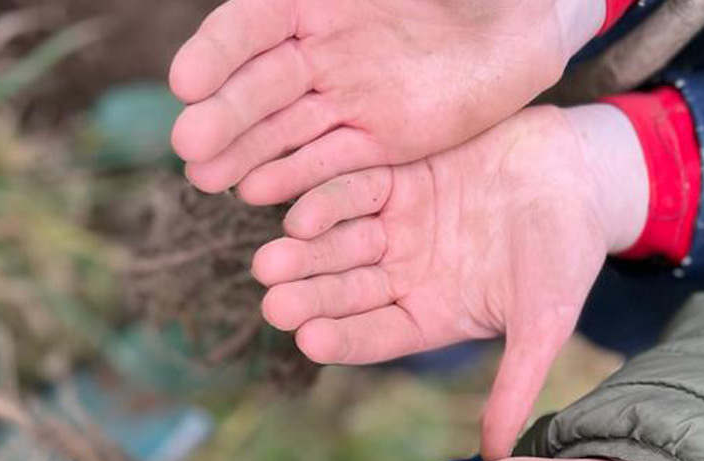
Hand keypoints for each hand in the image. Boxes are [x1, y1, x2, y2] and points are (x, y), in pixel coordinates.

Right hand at [170, 0, 605, 202]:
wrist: (519, 24)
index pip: (252, 23)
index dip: (218, 52)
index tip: (184, 82)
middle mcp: (321, 48)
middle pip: (261, 85)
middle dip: (225, 116)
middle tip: (189, 147)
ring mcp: (348, 97)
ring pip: (286, 129)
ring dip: (245, 155)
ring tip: (207, 180)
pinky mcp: (379, 140)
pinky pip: (331, 160)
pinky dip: (296, 177)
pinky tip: (259, 194)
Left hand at [253, 105, 647, 458]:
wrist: (582, 174)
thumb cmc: (569, 254)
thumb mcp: (544, 326)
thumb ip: (515, 386)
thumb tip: (497, 460)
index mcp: (433, 317)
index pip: (379, 334)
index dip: (346, 337)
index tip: (310, 340)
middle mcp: (408, 276)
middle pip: (349, 291)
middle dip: (312, 297)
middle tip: (273, 303)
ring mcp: (399, 227)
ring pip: (340, 242)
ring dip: (305, 252)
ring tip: (269, 261)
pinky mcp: (398, 178)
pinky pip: (354, 189)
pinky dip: (326, 200)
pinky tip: (299, 213)